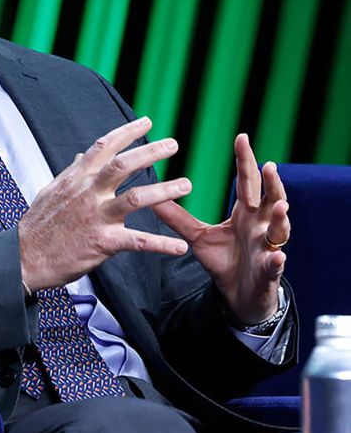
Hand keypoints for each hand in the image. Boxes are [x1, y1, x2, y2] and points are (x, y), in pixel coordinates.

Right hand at [18, 117, 190, 291]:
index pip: (103, 147)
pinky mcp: (103, 242)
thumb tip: (83, 156)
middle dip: (150, 152)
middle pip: (122, 165)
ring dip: (164, 190)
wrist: (25, 256)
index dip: (127, 133)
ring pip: (136, 198)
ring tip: (186, 184)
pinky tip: (180, 246)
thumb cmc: (38, 226)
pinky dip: (161, 244)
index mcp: (76, 178)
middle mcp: (88, 193)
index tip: (146, 122)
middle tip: (173, 144)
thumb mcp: (51, 191)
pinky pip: (138, 241)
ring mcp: (96, 216)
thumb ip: (71, 172)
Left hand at [152, 134, 288, 324]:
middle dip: (272, 183)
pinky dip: (277, 260)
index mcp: (245, 213)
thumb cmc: (224, 260)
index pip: (246, 183)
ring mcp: (267, 248)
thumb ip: (177, 217)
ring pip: (280, 230)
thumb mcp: (196, 236)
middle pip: (271, 199)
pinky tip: (277, 256)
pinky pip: (275, 265)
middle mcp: (260, 226)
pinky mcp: (269, 272)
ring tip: (281, 207)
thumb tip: (151, 198)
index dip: (245, 161)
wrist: (239, 294)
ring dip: (281, 218)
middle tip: (268, 165)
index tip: (241, 137)